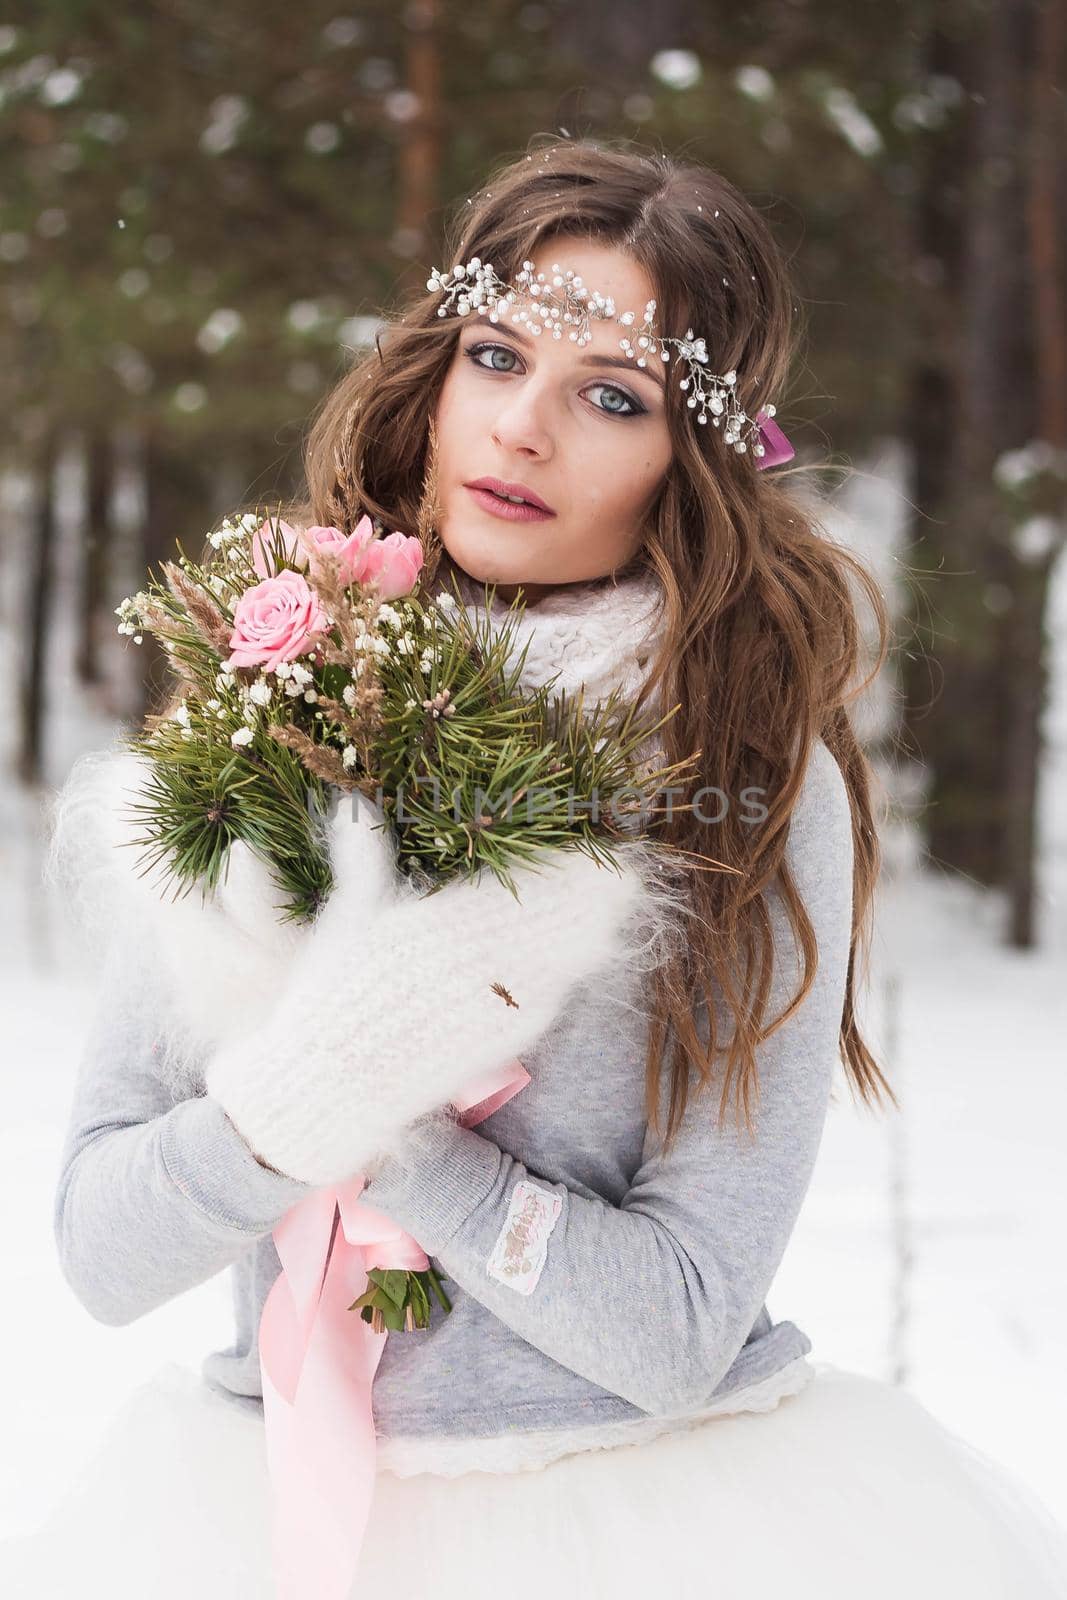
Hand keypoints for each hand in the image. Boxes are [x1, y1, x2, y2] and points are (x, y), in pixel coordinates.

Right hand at [204, 833, 665, 1186]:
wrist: (335, 1089)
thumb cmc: (333, 999)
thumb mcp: (346, 921)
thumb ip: (363, 859)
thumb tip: (352, 803)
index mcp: (444, 924)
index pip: (520, 883)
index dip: (561, 862)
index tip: (590, 840)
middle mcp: (481, 963)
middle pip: (558, 919)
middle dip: (595, 893)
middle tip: (626, 869)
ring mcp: (499, 1006)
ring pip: (565, 958)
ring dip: (595, 928)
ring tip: (620, 902)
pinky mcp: (503, 1042)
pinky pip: (552, 996)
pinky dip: (573, 969)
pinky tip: (586, 953)